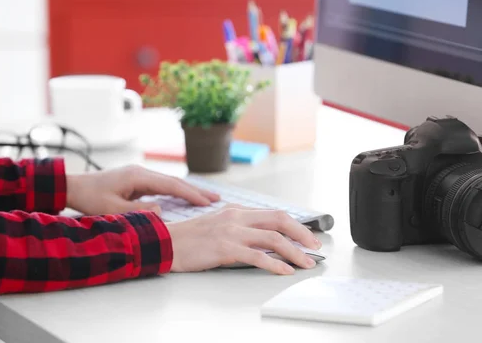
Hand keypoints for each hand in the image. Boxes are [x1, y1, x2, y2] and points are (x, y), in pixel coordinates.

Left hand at [66, 165, 219, 216]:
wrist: (73, 187)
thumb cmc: (90, 199)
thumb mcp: (112, 209)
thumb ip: (138, 212)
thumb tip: (162, 212)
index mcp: (138, 176)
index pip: (171, 185)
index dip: (190, 194)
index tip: (208, 202)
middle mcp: (142, 172)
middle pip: (175, 182)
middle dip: (196, 191)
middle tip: (217, 198)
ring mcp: (139, 175)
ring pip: (170, 184)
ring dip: (188, 191)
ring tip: (207, 199)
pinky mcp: (136, 181)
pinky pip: (162, 186)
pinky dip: (176, 192)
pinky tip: (184, 197)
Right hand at [166, 204, 322, 274]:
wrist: (166, 243)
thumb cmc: (190, 238)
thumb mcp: (219, 225)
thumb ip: (241, 228)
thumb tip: (265, 241)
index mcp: (236, 211)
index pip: (274, 214)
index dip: (295, 225)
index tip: (307, 237)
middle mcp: (236, 217)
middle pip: (279, 221)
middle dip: (302, 234)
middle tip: (314, 248)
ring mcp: (231, 232)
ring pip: (273, 238)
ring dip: (294, 252)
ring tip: (305, 263)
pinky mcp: (225, 248)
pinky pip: (257, 256)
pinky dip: (275, 264)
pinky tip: (284, 270)